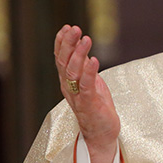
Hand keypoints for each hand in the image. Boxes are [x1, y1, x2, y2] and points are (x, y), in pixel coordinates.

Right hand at [54, 25, 119, 153]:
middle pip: (64, 62)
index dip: (62, 43)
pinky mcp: (89, 104)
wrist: (101, 134)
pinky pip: (87, 86)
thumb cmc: (96, 107)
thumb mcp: (90, 82)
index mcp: (68, 81)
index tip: (67, 27)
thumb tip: (82, 49)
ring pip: (73, 72)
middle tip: (74, 28)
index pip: (61, 59)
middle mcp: (69, 87)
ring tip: (86, 39)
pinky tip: (94, 60)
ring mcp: (77, 96)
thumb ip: (84, 68)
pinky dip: (90, 72)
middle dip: (68, 44)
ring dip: (79, 54)